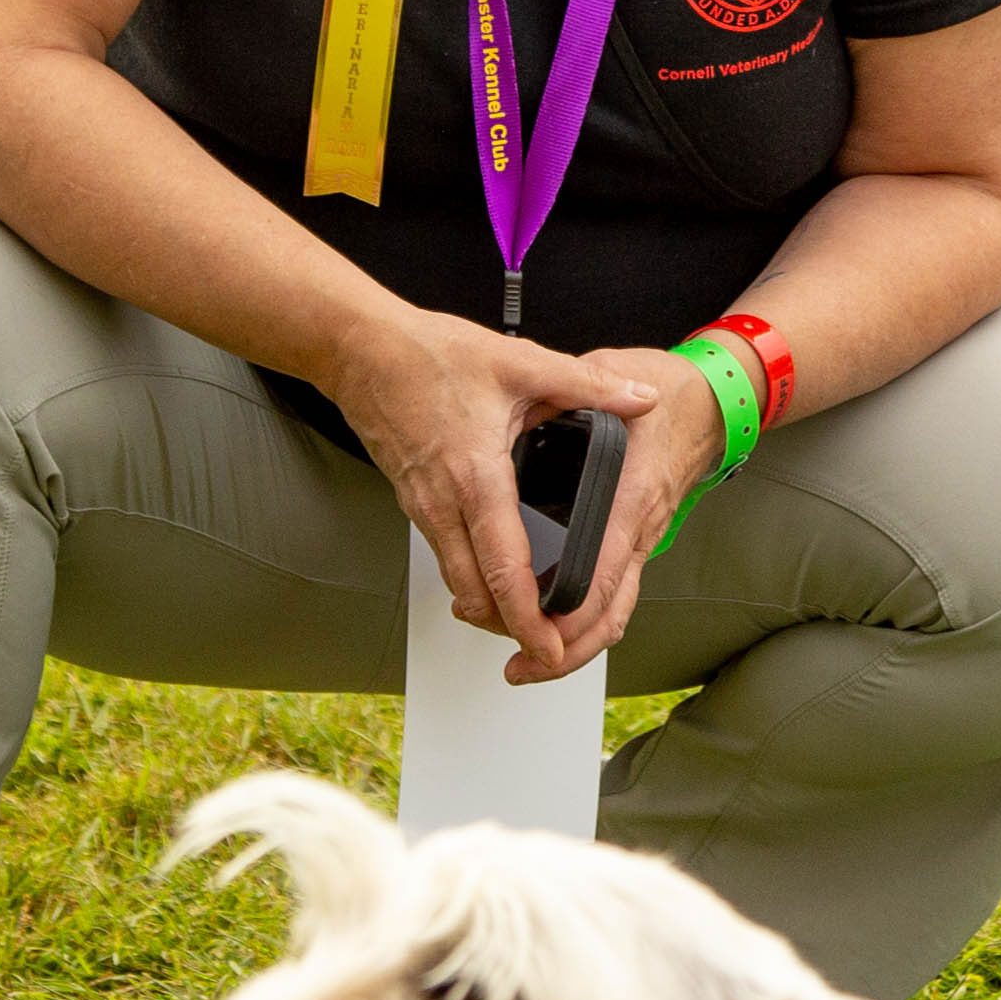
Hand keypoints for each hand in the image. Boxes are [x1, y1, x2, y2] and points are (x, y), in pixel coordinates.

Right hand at [318, 306, 661, 680]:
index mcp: (477, 476)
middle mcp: (443, 503)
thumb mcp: (520, 363)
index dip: (527, 616)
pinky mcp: (413, 501)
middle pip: (474, 593)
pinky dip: (471, 578)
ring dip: (489, 607)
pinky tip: (495, 576)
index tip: (550, 648)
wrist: (359, 349)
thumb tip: (641, 398)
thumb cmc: (428, 354)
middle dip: (511, 629)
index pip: (503, 567)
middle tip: (547, 649)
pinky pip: (444, 555)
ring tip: (526, 621)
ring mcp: (423, 506)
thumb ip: (588, 386)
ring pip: (456, 580)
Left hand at [540, 342, 735, 665]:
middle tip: (524, 668)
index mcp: (633, 495)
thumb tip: (532, 396)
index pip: (604, 570)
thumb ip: (573, 391)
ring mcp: (643, 539)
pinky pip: (615, 594)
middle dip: (567, 651)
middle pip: (612, 612)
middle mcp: (641, 528)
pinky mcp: (637, 542)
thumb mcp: (613, 378)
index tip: (538, 633)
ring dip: (575, 646)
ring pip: (616, 611)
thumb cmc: (669, 394)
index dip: (572, 611)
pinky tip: (553, 629)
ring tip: (529, 663)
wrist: (713, 401)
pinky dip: (585, 622)